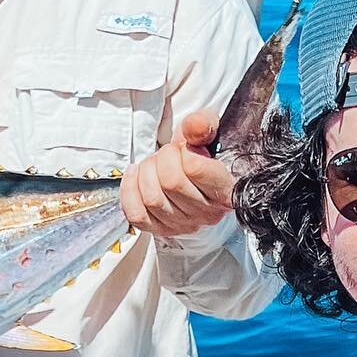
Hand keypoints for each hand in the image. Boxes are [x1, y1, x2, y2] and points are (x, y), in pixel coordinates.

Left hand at [120, 109, 234, 237]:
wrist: (194, 179)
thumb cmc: (199, 158)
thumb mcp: (205, 135)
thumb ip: (202, 125)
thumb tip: (196, 126)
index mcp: (226, 189)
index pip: (195, 168)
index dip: (181, 151)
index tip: (183, 147)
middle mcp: (208, 213)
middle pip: (170, 183)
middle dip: (161, 160)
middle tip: (165, 155)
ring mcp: (185, 225)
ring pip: (152, 198)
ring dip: (146, 174)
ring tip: (153, 166)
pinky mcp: (162, 230)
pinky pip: (136, 215)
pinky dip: (130, 191)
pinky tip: (136, 176)